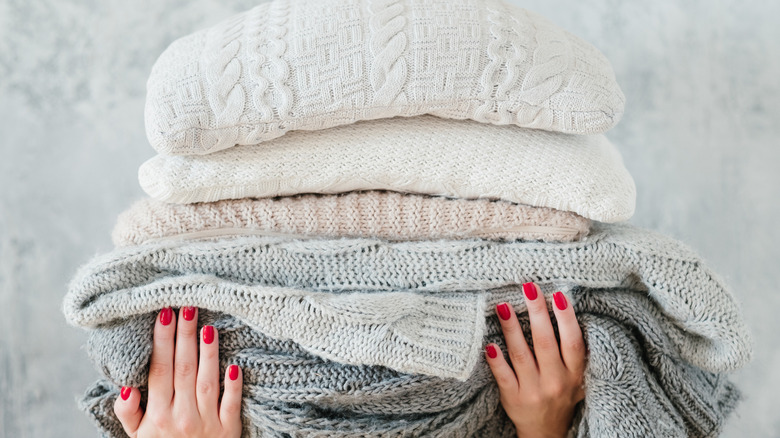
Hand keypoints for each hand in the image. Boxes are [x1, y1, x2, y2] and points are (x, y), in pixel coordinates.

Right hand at [113, 307, 243, 437]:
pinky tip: (235, 365)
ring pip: (207, 382)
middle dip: (184, 336)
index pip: (159, 369)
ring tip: (208, 326)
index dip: (162, 341)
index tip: (164, 314)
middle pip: (183, 369)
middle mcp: (181, 416)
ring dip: (208, 353)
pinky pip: (231, 404)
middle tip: (188, 307)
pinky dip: (233, 386)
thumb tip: (127, 387)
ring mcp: (206, 422)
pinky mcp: (229, 429)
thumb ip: (129, 411)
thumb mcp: (138, 434)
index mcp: (157, 414)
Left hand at [485, 283, 585, 437]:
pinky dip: (496, 360)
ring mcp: (533, 390)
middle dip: (537, 313)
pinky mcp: (513, 398)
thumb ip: (573, 350)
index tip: (558, 295)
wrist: (546, 432)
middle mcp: (555, 382)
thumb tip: (562, 307)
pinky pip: (503, 375)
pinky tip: (489, 343)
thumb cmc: (562, 394)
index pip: (573, 342)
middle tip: (529, 288)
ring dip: (511, 329)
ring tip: (503, 306)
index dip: (567, 319)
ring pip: (521, 355)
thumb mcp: (576, 376)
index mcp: (574, 374)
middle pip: (545, 343)